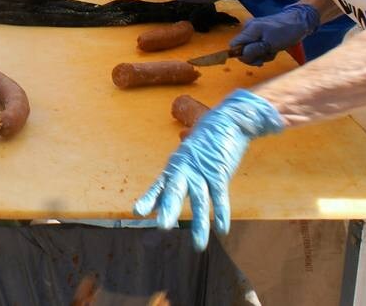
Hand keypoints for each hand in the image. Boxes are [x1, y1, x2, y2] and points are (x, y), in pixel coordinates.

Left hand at [134, 90, 283, 249]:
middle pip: (175, 191)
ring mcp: (203, 170)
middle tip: (162, 227)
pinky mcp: (221, 171)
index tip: (137, 212)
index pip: (159, 185)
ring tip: (198, 245)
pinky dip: (222, 213)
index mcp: (175, 166)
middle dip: (168, 209)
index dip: (149, 199)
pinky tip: (222, 229)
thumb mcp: (186, 158)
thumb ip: (174, 177)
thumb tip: (158, 199)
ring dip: (200, 223)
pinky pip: (220, 196)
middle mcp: (185, 169)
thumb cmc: (205, 141)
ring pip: (200, 200)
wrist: (228, 120)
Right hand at [228, 3, 319, 65]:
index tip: (255, 58)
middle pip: (243, 49)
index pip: (234, 45)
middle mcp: (249, 29)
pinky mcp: (261, 34)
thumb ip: (253, 50)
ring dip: (262, 54)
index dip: (242, 55)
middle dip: (255, 56)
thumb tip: (241, 56)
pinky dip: (265, 51)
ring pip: (251, 49)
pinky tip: (274, 49)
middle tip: (268, 54)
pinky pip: (258, 47)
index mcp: (249, 29)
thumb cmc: (286, 32)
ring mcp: (255, 31)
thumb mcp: (270, 44)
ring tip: (273, 51)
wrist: (300, 22)